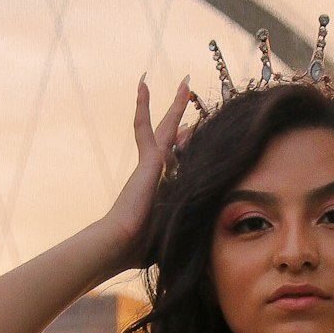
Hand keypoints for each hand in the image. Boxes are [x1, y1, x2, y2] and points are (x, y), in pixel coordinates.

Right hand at [106, 74, 192, 269]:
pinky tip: (143, 83)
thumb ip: (188, 229)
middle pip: (174, 139)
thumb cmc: (145, 248)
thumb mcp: (176, 234)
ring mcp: (152, 164)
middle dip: (183, 119)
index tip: (192, 134)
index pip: (178, 162)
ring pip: (167, 127)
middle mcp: (157, 172)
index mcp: (163, 189)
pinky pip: (146, 126)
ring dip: (176, 105)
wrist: (122, 242)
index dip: (187, 148)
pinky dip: (144, 105)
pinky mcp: (148, 159)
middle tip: (190, 97)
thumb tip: (211, 243)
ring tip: (186, 83)